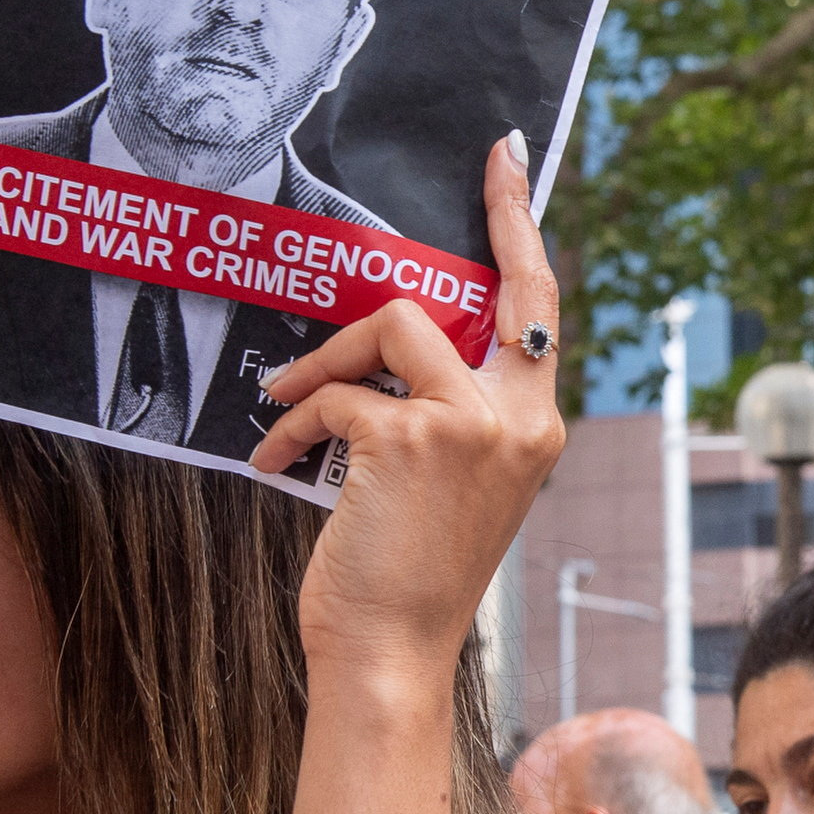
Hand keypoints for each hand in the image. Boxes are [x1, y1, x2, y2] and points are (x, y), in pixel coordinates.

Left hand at [251, 137, 562, 681]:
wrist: (390, 653)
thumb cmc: (408, 576)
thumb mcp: (451, 482)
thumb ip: (448, 410)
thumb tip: (395, 341)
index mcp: (534, 426)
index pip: (539, 306)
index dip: (520, 224)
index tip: (507, 161)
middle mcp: (520, 417)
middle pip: (478, 292)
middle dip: (452, 248)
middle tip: (451, 203)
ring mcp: (472, 424)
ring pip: (393, 325)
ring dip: (324, 363)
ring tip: (286, 409)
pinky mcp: (411, 437)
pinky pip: (338, 392)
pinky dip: (295, 422)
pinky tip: (274, 458)